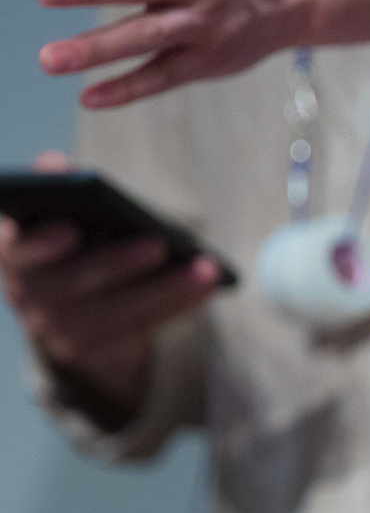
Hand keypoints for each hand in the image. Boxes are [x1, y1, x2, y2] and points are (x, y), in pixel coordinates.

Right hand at [0, 151, 219, 424]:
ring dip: (164, 289)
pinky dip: (176, 304)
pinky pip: (139, 327)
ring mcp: (56, 327)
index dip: (41, 242)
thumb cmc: (70, 249)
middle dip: (115, 263)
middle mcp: (27, 293)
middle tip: (155, 243)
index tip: (70, 230)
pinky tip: (207, 286)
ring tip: (204, 268)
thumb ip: (59, 192)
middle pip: (71, 284)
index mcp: (15, 252)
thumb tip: (54, 164)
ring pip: (113, 312)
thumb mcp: (59, 219)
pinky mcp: (92, 349)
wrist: (66, 314)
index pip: (18, 250)